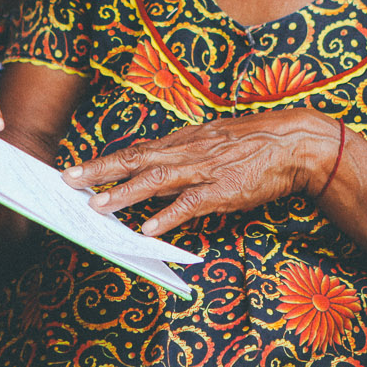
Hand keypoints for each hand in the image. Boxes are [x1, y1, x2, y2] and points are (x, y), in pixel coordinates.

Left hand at [63, 109, 333, 236]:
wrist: (296, 143)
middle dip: (101, 171)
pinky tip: (149, 228)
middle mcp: (190, 151)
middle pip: (138, 159)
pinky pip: (192, 204)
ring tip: (98, 205)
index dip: (106, 161)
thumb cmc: (257, 141)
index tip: (78, 170)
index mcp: (186, 139)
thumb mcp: (215, 137)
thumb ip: (184, 149)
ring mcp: (206, 170)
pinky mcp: (225, 189)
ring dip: (126, 193)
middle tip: (69, 180)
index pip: (138, 150)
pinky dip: (169, 216)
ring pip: (158, 180)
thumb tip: (153, 159)